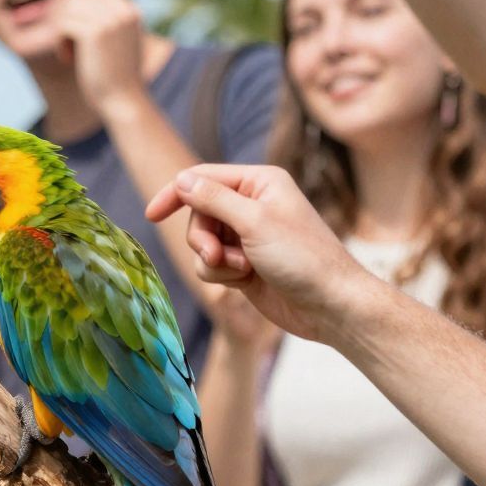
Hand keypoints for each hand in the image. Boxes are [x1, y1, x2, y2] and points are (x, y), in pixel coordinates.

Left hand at [48, 0, 147, 115]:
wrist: (123, 101)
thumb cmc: (114, 74)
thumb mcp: (114, 40)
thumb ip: (103, 15)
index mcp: (130, 10)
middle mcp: (123, 11)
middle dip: (64, 16)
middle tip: (65, 42)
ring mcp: (110, 20)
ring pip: (67, 9)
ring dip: (60, 31)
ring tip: (67, 52)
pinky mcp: (95, 33)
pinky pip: (62, 25)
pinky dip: (58, 42)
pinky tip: (65, 58)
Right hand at [144, 164, 371, 344]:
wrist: (332, 307)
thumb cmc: (303, 259)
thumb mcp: (254, 222)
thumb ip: (213, 199)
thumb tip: (181, 180)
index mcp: (259, 183)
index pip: (202, 178)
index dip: (175, 194)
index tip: (153, 215)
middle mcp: (252, 205)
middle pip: (199, 213)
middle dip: (203, 237)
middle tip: (217, 255)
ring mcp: (247, 236)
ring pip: (202, 241)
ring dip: (214, 259)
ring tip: (240, 270)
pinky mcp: (244, 264)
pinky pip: (211, 264)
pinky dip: (222, 274)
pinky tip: (245, 282)